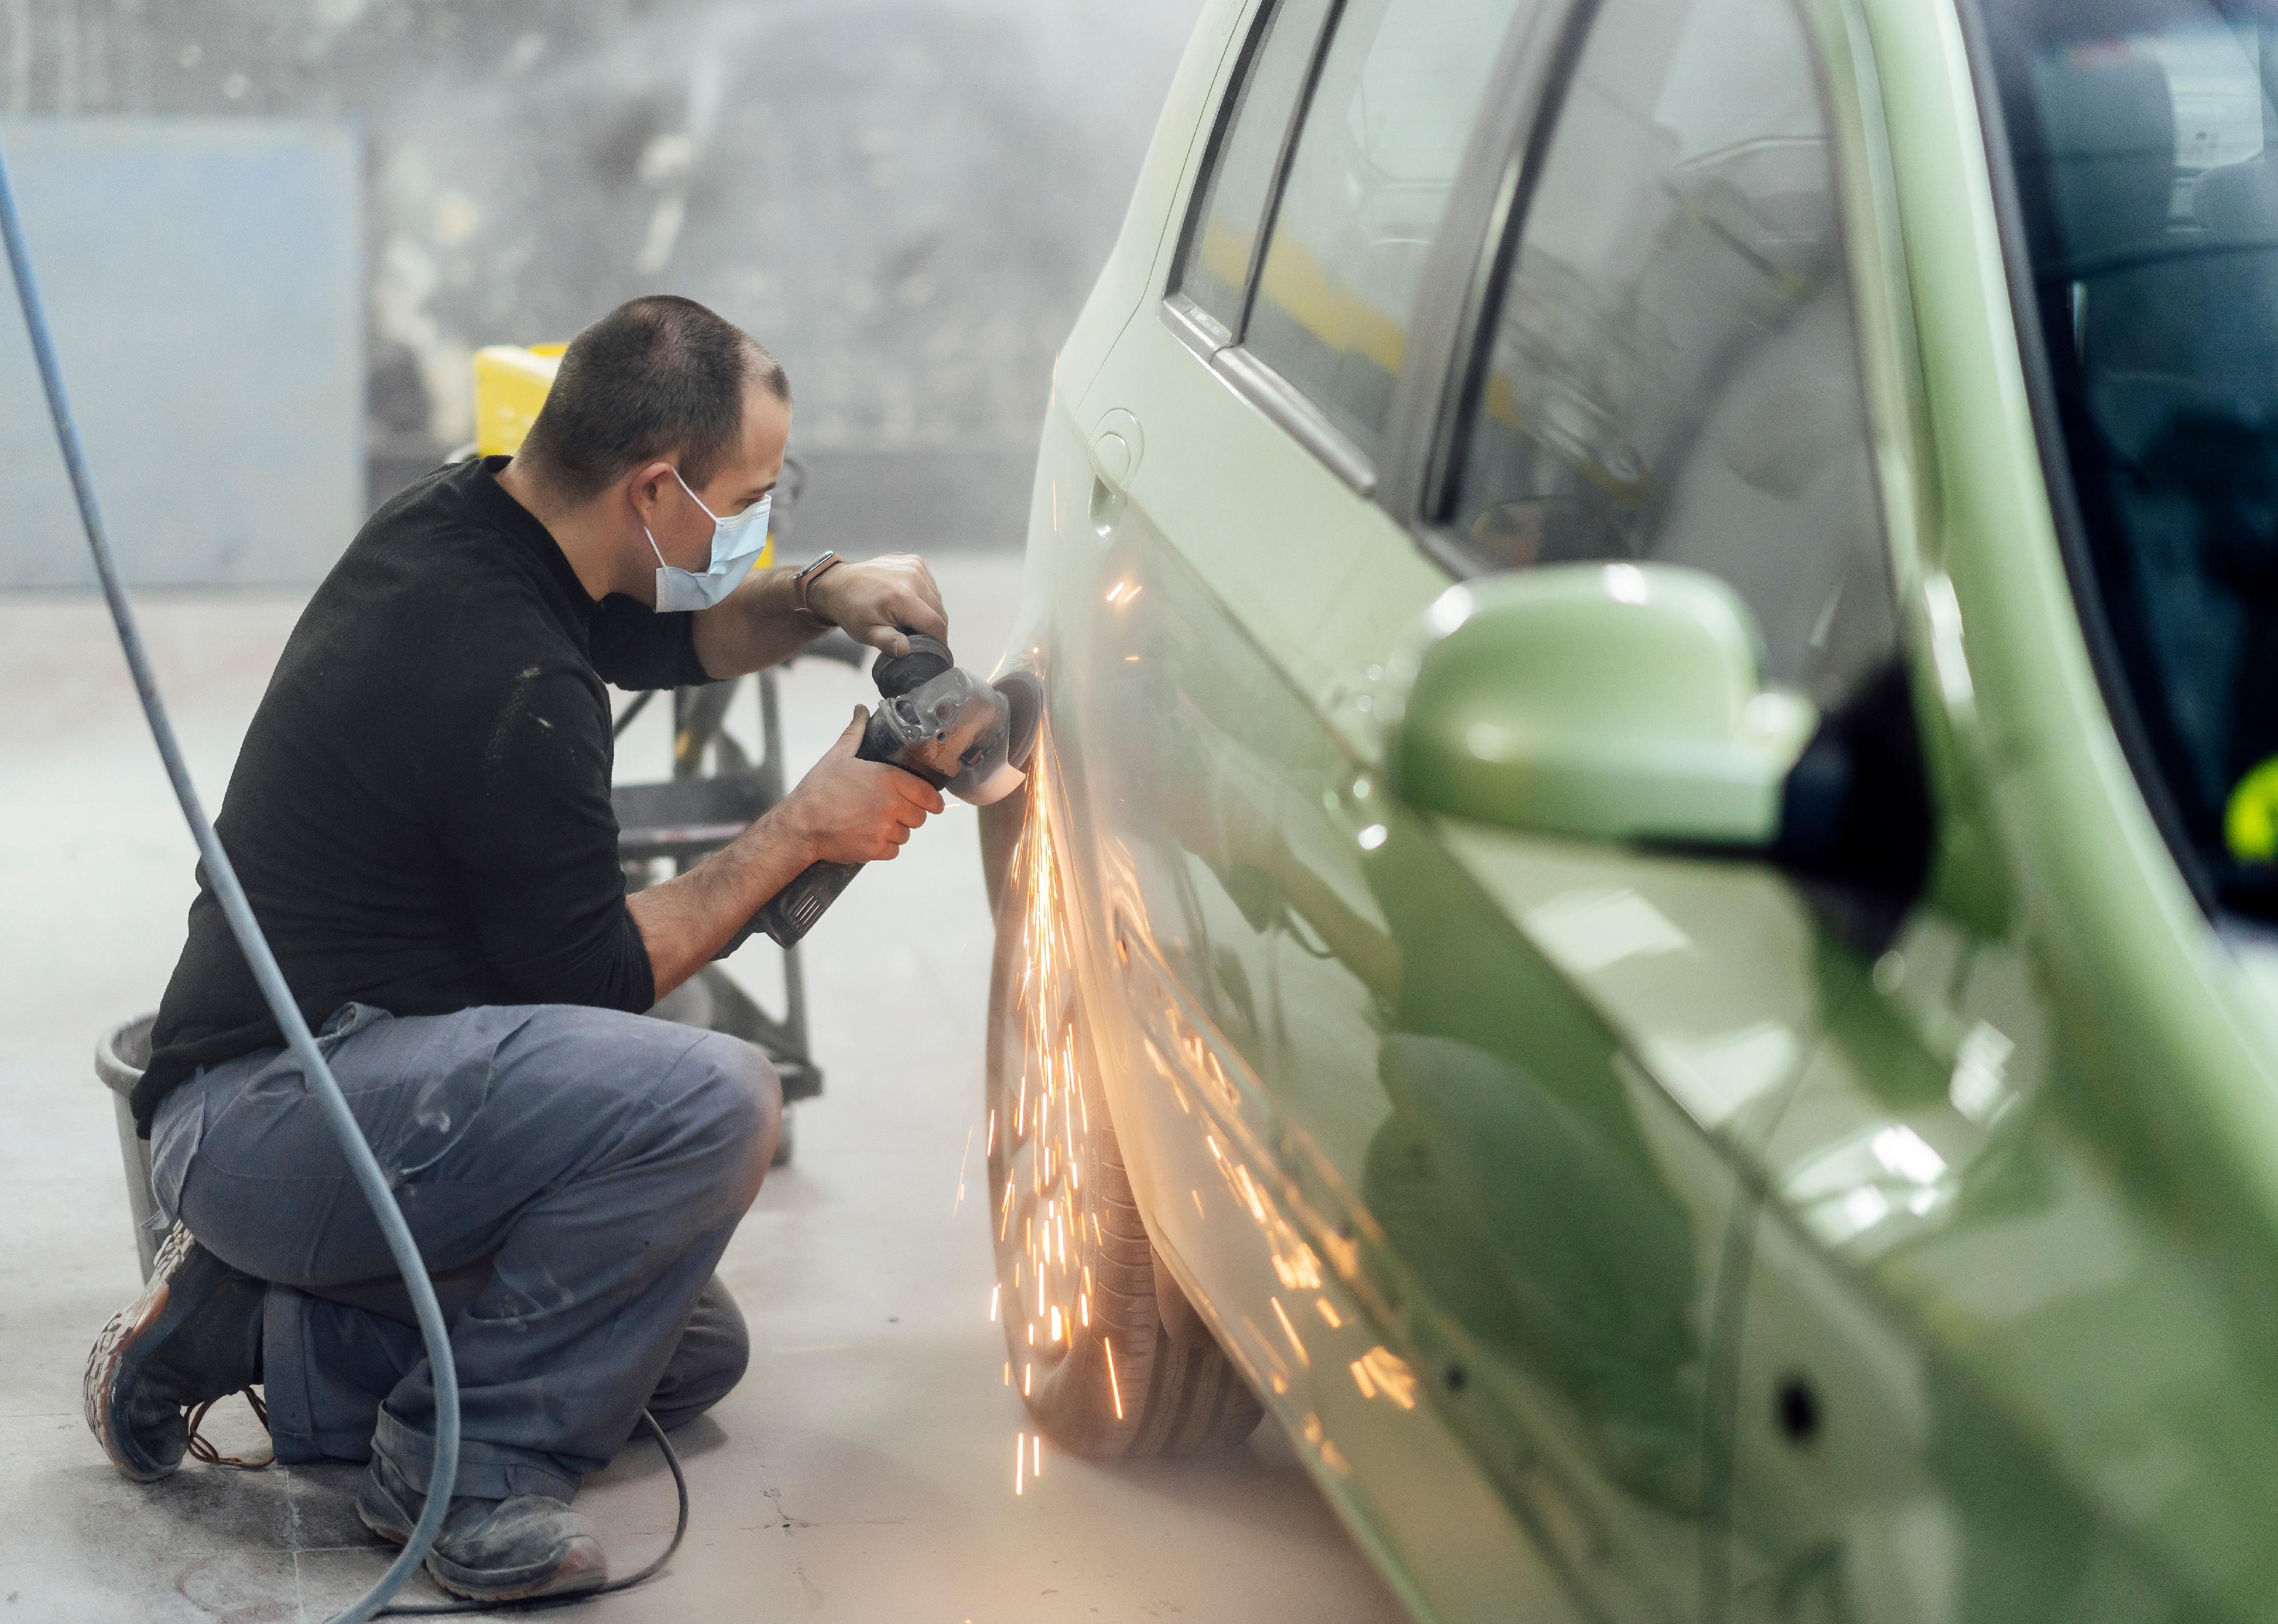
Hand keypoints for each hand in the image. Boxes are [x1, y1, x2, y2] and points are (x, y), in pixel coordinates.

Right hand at [781, 706, 945, 864]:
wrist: (800, 825)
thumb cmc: (819, 790)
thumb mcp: (838, 756)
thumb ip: (856, 732)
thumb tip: (861, 709)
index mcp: (889, 779)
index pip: (929, 795)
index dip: (931, 800)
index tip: (931, 803)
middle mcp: (892, 804)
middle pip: (920, 816)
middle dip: (909, 814)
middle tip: (890, 810)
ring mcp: (885, 829)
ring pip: (907, 834)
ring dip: (896, 831)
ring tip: (874, 822)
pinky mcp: (877, 849)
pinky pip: (894, 851)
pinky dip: (884, 847)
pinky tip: (868, 836)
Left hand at [810, 553, 948, 657]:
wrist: (839, 585)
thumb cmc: (853, 612)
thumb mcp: (867, 632)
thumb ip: (888, 642)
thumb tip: (905, 650)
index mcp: (901, 596)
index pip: (935, 624)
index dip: (938, 641)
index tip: (934, 652)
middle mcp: (911, 577)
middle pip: (939, 611)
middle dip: (932, 628)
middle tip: (917, 637)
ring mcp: (914, 566)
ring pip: (937, 598)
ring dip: (929, 612)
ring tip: (909, 619)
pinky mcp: (914, 561)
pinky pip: (930, 585)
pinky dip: (925, 596)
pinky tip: (909, 601)